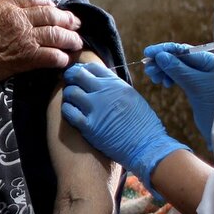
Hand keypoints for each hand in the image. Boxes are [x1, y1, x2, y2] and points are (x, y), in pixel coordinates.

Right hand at [0, 0, 83, 85]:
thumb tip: (11, 6)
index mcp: (6, 6)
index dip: (49, 2)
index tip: (55, 7)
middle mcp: (19, 19)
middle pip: (51, 15)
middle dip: (67, 19)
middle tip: (76, 23)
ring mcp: (25, 38)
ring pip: (56, 34)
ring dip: (70, 39)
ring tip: (77, 42)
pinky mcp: (28, 57)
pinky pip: (51, 55)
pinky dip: (61, 58)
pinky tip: (65, 59)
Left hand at [62, 63, 188, 190]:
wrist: (146, 145)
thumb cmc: (143, 123)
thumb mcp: (131, 97)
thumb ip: (115, 88)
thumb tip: (100, 82)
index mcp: (116, 84)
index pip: (92, 67)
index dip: (83, 69)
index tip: (80, 74)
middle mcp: (104, 92)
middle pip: (78, 75)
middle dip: (71, 77)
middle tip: (69, 82)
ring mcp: (95, 108)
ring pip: (71, 92)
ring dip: (69, 94)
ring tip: (71, 100)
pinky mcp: (89, 126)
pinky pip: (69, 112)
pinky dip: (67, 109)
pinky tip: (70, 112)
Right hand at [143, 42, 213, 149]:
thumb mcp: (195, 86)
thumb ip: (178, 70)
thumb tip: (161, 56)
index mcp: (209, 60)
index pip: (183, 50)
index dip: (164, 50)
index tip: (148, 53)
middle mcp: (206, 65)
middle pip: (179, 57)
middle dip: (162, 62)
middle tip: (148, 69)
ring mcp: (202, 75)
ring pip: (178, 67)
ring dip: (164, 70)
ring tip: (153, 77)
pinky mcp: (197, 85)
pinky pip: (180, 76)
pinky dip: (170, 78)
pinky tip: (164, 82)